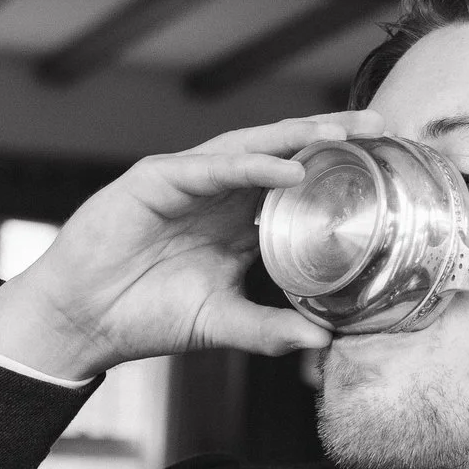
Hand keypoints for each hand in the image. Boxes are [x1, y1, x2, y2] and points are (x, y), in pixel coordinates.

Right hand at [0, 110, 386, 379]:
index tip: (385, 168)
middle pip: (283, 154)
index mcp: (237, 222)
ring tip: (339, 134)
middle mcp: (218, 194)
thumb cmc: (145, 316)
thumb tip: (325, 339)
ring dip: (296, 138)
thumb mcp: (222, 324)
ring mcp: (188, 182)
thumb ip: (271, 329)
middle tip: (379, 128)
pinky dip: (251, 164)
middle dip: (330, 138)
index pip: (297, 187)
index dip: (337, 174)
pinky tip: (287, 168)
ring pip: (251, 148)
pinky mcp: (156, 180)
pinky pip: (212, 167)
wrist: (83, 322)